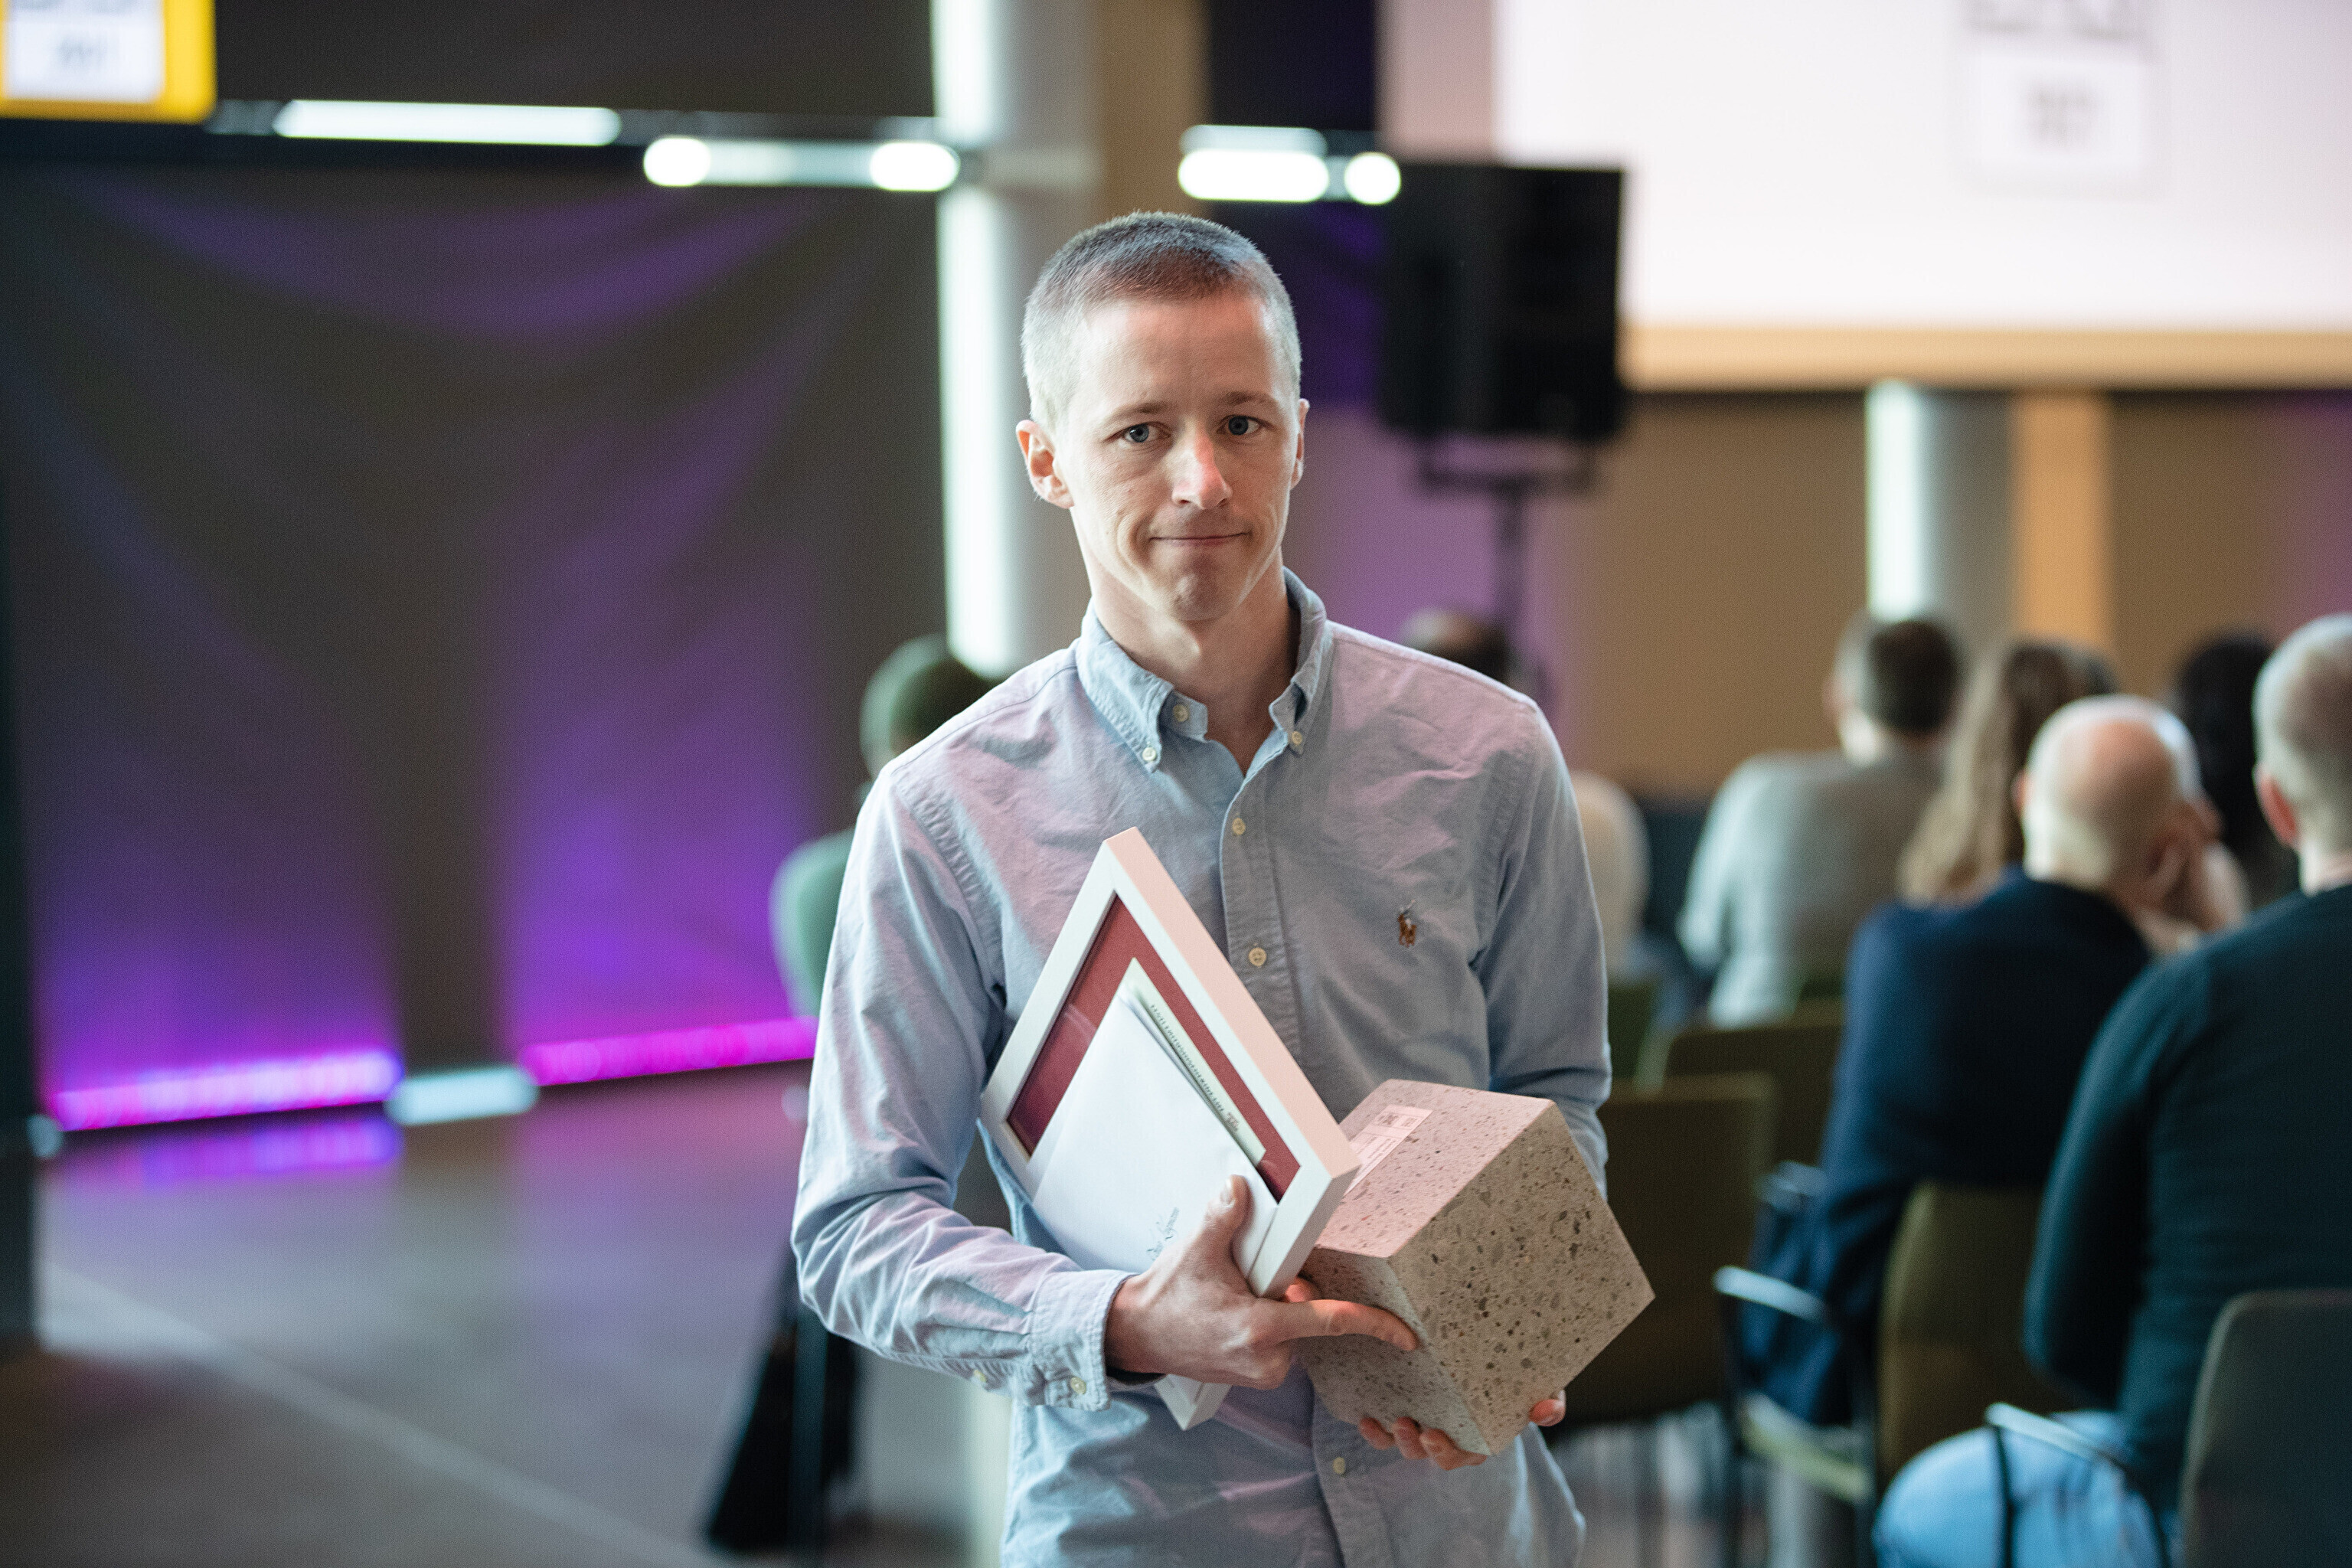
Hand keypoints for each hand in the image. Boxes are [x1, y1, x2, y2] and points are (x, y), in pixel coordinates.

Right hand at [1105, 1177, 1417, 1388]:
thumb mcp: (1196, 1252)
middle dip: (1297, 1295)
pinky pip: (1279, 1346)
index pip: (1330, 1323)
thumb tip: (1241, 1186)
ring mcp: (1259, 1372)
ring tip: (1236, 1298)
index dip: (1373, 1325)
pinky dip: (1270, 1326)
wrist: (1137, 1336)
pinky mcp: (1253, 1377)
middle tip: (1259, 1278)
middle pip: (1310, 1321)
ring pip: (1295, 1334)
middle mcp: (1265, 1358)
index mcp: (1260, 1328)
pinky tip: (1236, 1315)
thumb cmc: (1167, 1298)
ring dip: (1279, 1311)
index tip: (1406, 1335)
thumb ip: (1222, 1218)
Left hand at [1357, 1391, 1565, 1469]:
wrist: (1501, 1345)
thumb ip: (1550, 1401)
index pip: (1466, 1455)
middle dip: (1422, 1448)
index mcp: (1482, 1434)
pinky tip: (1364, 1419)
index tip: (1434, 1435)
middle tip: (1415, 1429)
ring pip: (1409, 1444)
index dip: (1447, 1453)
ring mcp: (1428, 1420)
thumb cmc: (1523, 1371)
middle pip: (1435, 1454)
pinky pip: (1386, 1428)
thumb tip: (1545, 1411)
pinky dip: (1375, 1430)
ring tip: (1392, 1421)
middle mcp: (1453, 1432)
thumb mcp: (1544, 1385)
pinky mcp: (1407, 1405)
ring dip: (1397, 1440)